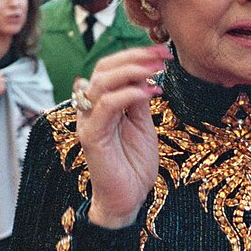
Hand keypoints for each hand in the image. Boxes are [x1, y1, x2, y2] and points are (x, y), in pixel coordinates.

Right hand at [76, 45, 172, 228]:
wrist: (128, 198)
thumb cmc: (134, 163)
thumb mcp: (142, 123)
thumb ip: (139, 98)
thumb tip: (147, 72)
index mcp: (101, 102)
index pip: (110, 67)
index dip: (135, 54)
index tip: (163, 52)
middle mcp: (90, 108)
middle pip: (103, 68)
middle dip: (135, 57)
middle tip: (163, 56)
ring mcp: (88, 122)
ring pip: (101, 82)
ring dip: (133, 71)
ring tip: (158, 71)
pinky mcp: (91, 137)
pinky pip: (106, 107)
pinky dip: (129, 94)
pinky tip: (150, 92)